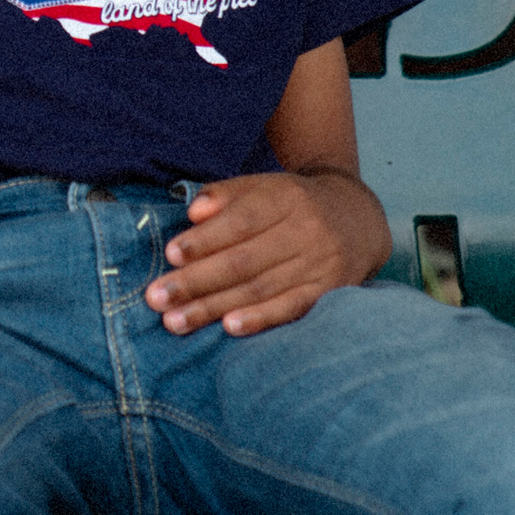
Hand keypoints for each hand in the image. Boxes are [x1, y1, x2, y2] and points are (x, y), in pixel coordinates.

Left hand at [144, 170, 388, 336]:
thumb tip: (193, 212)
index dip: (205, 240)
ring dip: (215, 307)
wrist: (357, 218)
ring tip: (176, 320)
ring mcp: (321, 265)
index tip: (170, 255)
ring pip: (261, 289)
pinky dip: (260, 319)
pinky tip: (229, 328)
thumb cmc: (292, 203)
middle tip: (157, 297)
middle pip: (245, 260)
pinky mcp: (330, 292)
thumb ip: (224, 195)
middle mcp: (306, 231)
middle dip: (197, 281)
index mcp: (285, 199)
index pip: (241, 221)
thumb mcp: (261, 186)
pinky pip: (291, 309)